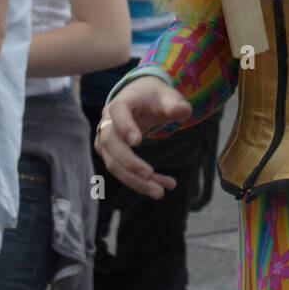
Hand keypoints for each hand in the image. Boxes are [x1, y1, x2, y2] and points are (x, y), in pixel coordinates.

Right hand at [95, 78, 192, 197]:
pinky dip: (139, 182)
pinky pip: (122, 171)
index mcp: (122, 102)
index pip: (118, 112)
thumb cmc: (156, 98)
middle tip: (149, 174)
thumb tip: (183, 112)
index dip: (125, 126)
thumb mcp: (169, 97)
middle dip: (129, 162)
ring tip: (160, 192)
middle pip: (110, 143)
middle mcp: (108, 121)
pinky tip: (161, 187)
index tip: (137, 142)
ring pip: (114, 164)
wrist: (141, 99)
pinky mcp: (110, 155)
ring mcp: (105, 140)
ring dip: (134, 180)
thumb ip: (176, 105)